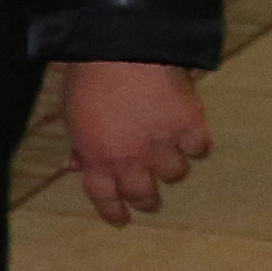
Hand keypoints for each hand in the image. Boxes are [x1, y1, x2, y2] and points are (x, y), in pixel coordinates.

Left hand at [60, 59, 210, 224]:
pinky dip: (196, 143)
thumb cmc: (87, 80)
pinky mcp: (189, 126)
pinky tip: (191, 135)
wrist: (120, 51)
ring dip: (171, 165)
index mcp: (96, 158)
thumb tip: (79, 164)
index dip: (113, 212)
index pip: (104, 198)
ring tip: (169, 152)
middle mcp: (130, 160)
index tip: (122, 219)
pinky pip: (200, 148)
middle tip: (151, 198)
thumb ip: (80, 145)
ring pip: (175, 174)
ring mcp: (162, 145)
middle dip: (147, 200)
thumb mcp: (71, 117)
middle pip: (144, 195)